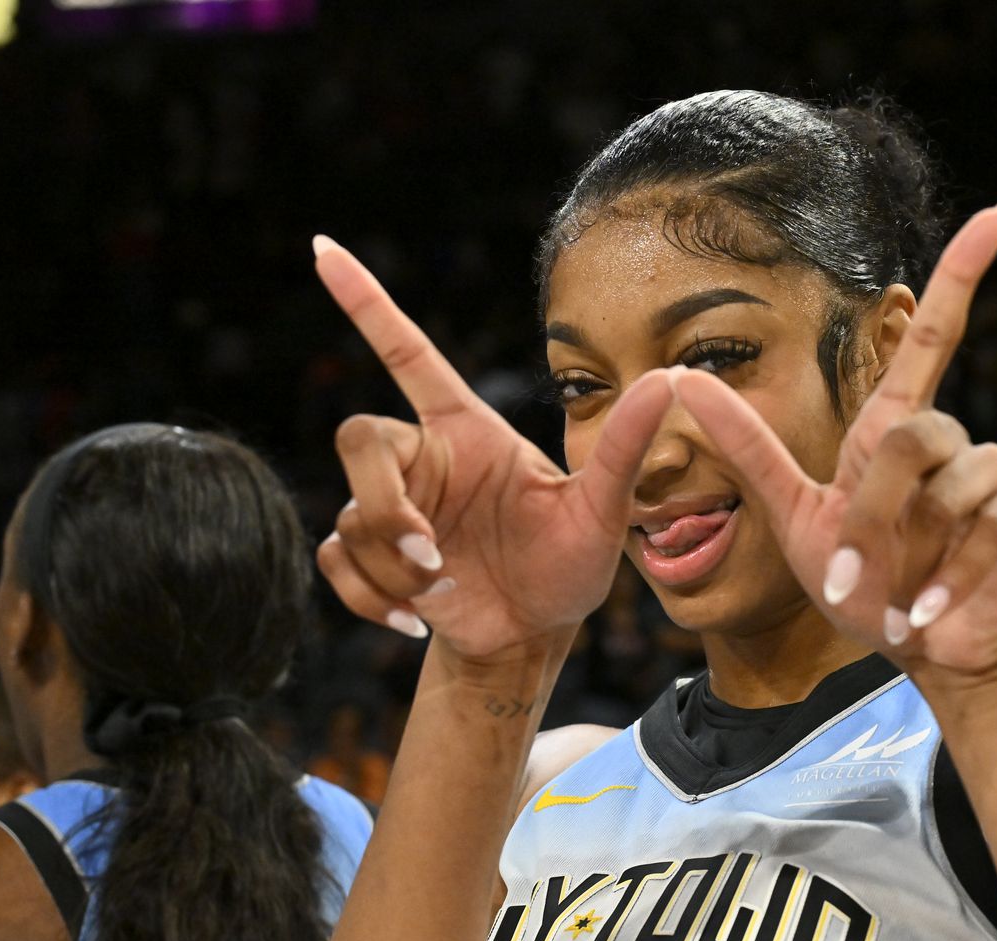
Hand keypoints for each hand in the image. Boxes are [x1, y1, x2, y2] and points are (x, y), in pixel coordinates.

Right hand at [310, 237, 674, 660]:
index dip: (366, 301)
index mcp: (467, 431)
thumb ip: (625, 446)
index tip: (324, 249)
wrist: (535, 635)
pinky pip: (333, 560)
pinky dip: (367, 597)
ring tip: (442, 591)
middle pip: (357, 438)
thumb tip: (672, 378)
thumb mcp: (604, 510)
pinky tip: (414, 619)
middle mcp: (424, 459)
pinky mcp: (371, 556)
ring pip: (351, 516)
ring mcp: (392, 507)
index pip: (408, 353)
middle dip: (384, 503)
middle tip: (431, 552)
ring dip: (393, 568)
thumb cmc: (572, 565)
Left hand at [673, 202, 996, 678]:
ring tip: (895, 601)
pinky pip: (989, 525)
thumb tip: (678, 379)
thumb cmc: (867, 586)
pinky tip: (931, 611)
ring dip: (908, 556)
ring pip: (951, 482)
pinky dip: (951, 578)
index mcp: (893, 431)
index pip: (932, 333)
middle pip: (913, 435)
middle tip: (849, 581)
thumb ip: (747, 448)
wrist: (924, 650)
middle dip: (874, 515)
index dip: (963, 270)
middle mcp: (949, 439)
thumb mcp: (794, 519)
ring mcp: (993, 473)